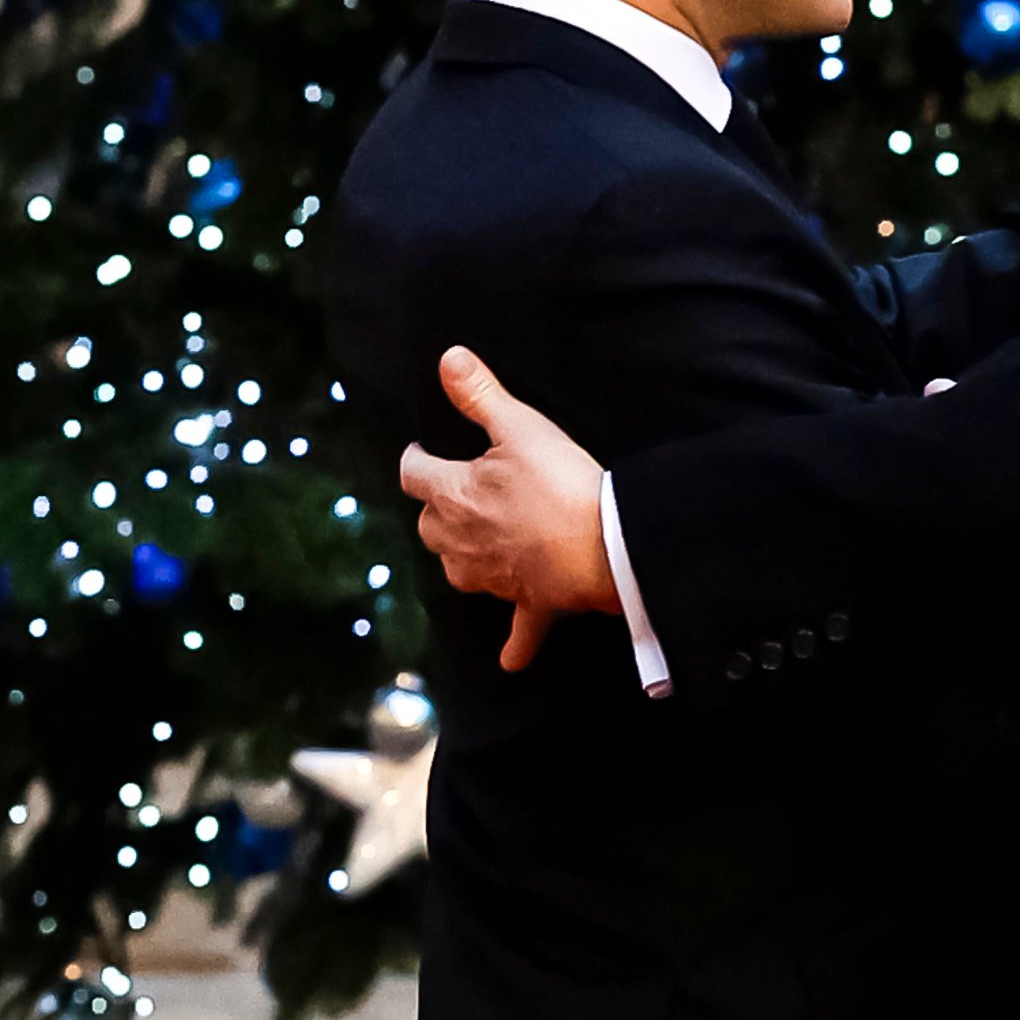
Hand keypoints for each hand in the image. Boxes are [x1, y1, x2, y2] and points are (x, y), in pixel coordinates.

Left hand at [398, 347, 619, 669]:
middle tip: (452, 494)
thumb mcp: (520, 426)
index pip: (415, 474)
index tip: (420, 451)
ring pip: (459, 572)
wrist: (605, 545)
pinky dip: (515, 643)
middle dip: (435, 510)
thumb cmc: (560, 483)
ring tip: (475, 546)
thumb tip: (447, 359)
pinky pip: (517, 630)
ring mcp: (494, 577)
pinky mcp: (530, 601)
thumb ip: (480, 394)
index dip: (415, 460)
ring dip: (461, 560)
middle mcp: (462, 541)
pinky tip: (510, 660)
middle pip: (428, 527)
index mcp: (454, 495)